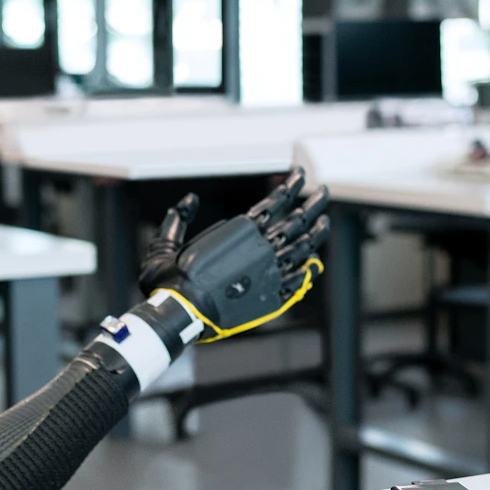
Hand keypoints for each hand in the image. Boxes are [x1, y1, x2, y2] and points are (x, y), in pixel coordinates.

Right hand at [139, 169, 329, 339]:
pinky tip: (313, 260)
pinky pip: (297, 278)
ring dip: (316, 231)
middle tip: (323, 193)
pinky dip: (308, 266)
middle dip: (313, 204)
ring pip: (302, 247)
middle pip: (297, 221)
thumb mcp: (166, 243)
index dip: (291, 186)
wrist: (181, 313)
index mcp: (240, 231)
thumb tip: (190, 200)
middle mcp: (261, 248)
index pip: (275, 201)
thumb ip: (178, 219)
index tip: (300, 175)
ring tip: (323, 221)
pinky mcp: (271, 296)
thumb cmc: (170, 280)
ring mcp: (270, 272)